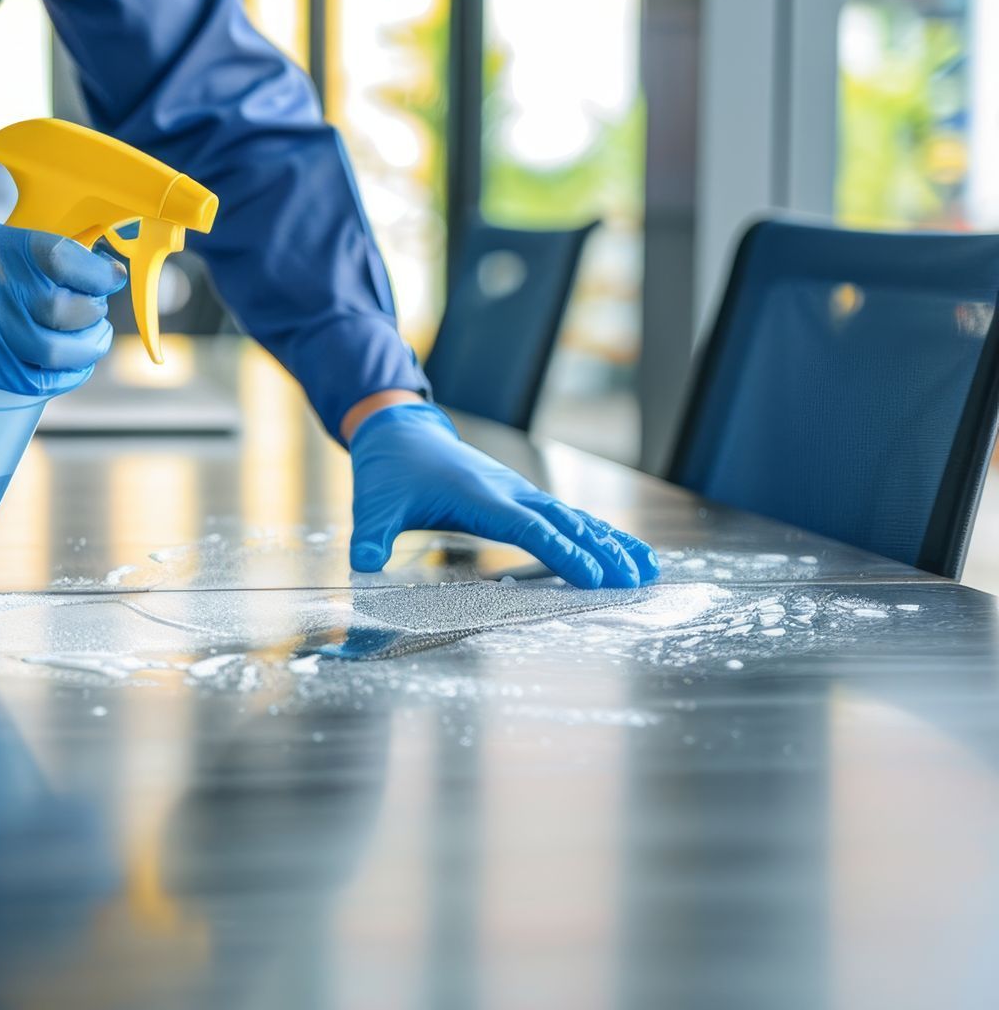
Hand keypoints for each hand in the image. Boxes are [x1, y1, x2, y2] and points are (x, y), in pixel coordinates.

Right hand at [0, 219, 126, 394]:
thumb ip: (18, 256)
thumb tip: (85, 273)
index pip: (61, 254)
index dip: (95, 273)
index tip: (109, 281)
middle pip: (61, 306)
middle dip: (90, 319)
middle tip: (96, 322)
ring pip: (48, 346)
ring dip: (80, 354)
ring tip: (89, 349)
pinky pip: (22, 375)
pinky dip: (54, 379)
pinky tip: (66, 373)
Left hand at [348, 402, 658, 588]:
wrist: (399, 430)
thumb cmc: (390, 469)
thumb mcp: (375, 503)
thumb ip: (372, 534)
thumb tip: (362, 563)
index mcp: (479, 496)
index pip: (528, 528)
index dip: (562, 553)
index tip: (594, 576)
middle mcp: (508, 492)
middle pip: (565, 523)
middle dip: (604, 552)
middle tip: (640, 579)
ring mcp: (519, 492)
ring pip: (573, 518)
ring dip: (611, 542)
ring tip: (647, 569)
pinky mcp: (520, 496)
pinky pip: (564, 517)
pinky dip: (595, 534)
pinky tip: (619, 552)